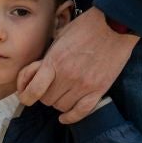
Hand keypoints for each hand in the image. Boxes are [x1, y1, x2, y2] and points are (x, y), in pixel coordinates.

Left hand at [16, 7, 137, 122]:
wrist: (114, 25)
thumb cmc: (85, 27)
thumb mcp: (59, 36)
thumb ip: (47, 57)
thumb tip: (34, 72)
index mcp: (55, 61)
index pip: (34, 90)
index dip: (26, 96)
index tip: (27, 95)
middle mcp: (68, 76)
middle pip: (46, 100)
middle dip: (44, 94)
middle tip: (49, 87)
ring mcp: (84, 85)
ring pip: (62, 107)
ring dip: (58, 102)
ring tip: (62, 93)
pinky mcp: (99, 90)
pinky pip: (82, 112)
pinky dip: (71, 117)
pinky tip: (65, 117)